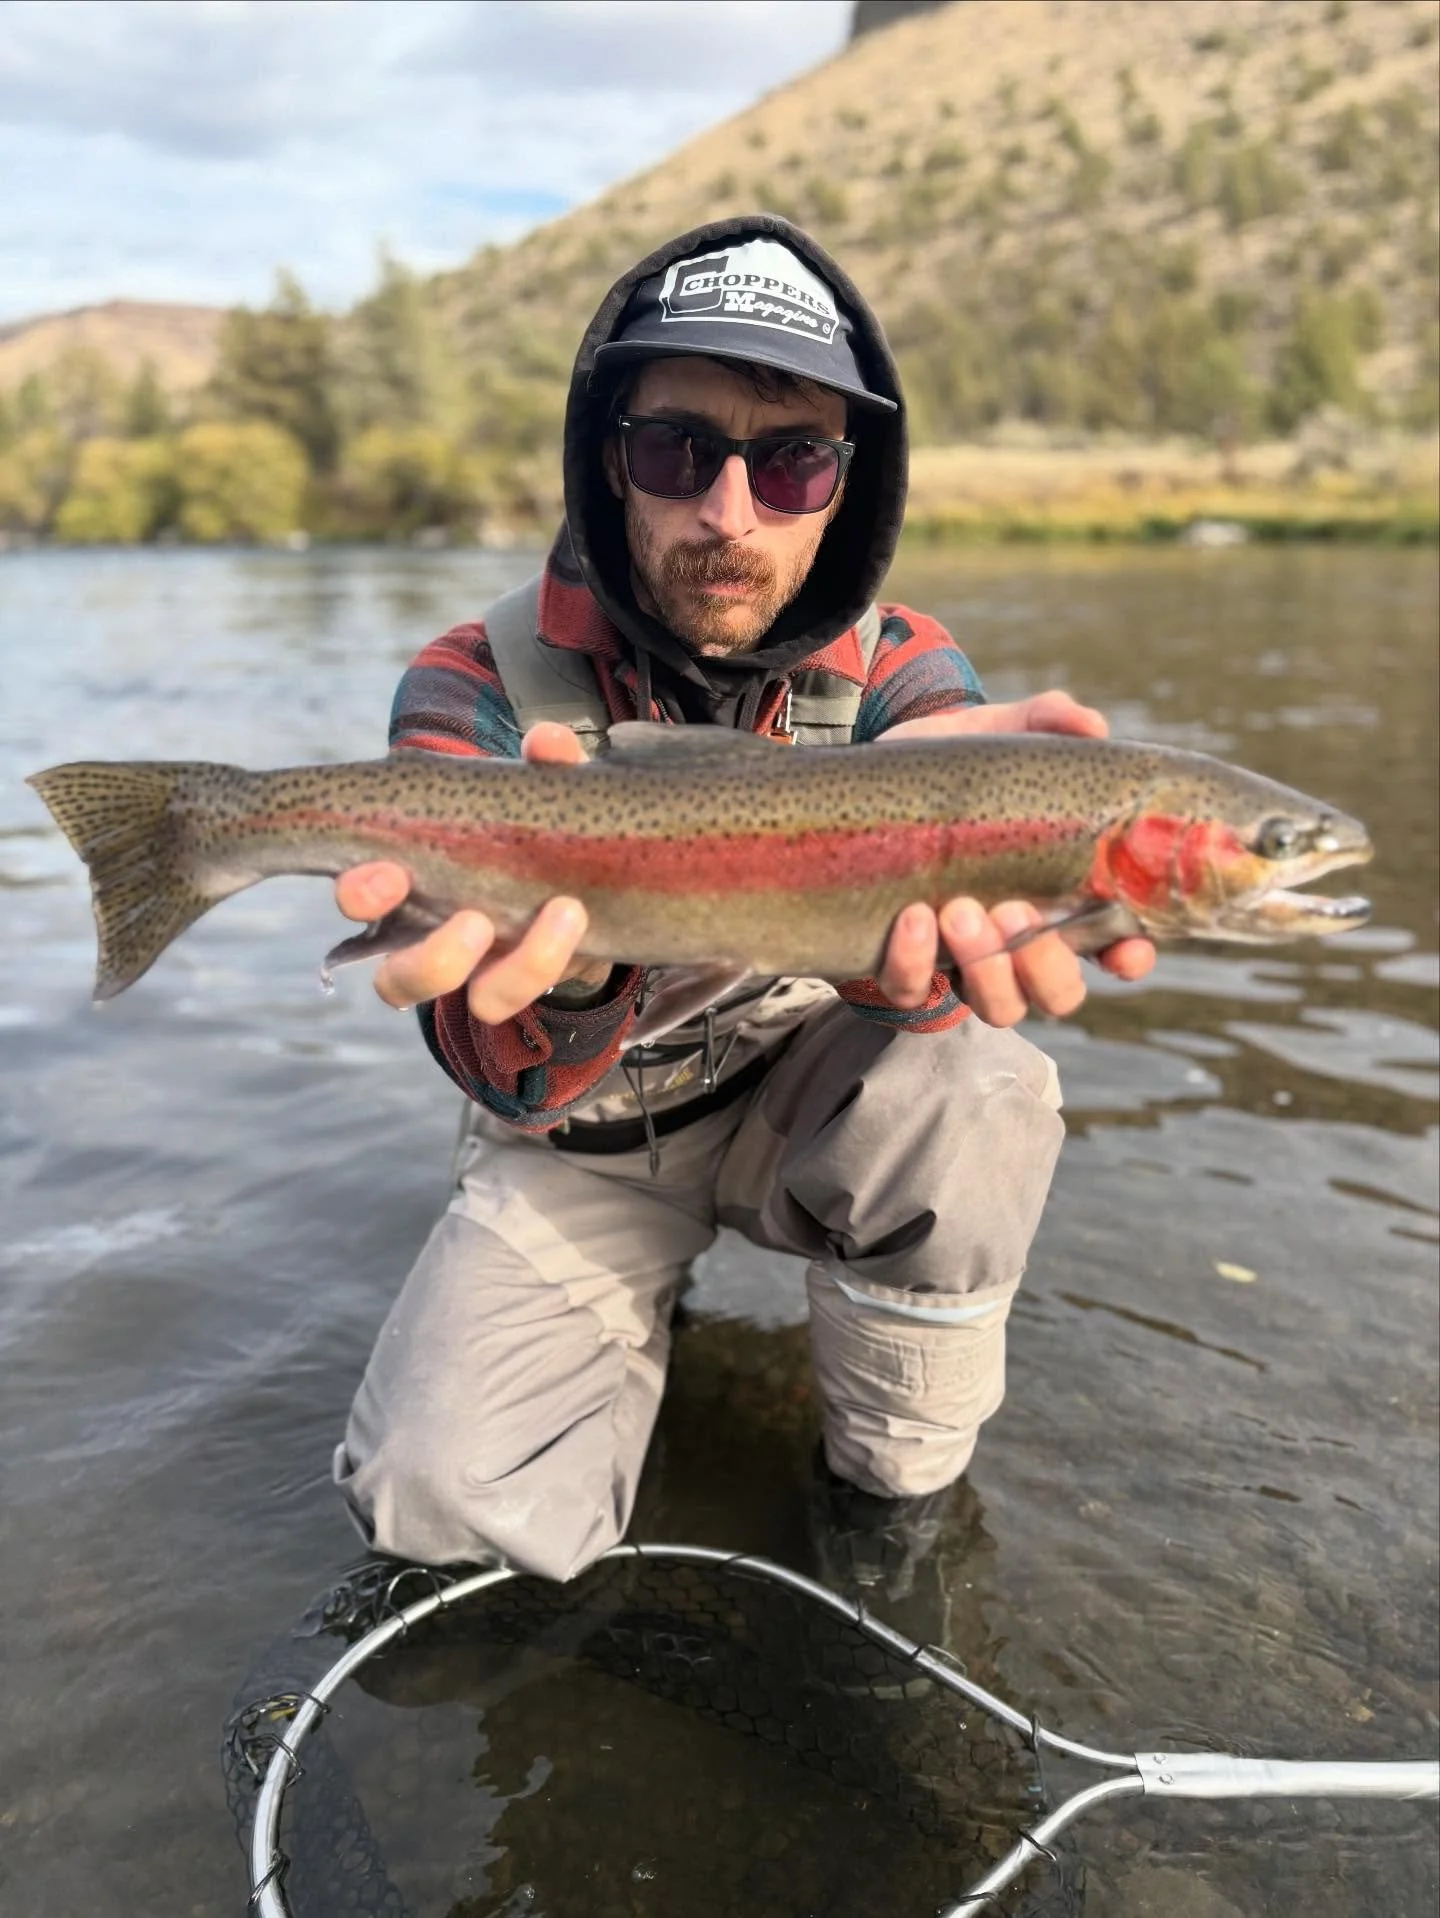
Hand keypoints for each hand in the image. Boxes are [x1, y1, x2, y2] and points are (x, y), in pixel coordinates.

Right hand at [333, 724, 609, 1022]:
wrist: (584, 888)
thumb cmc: (534, 832)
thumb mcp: (539, 794)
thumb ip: (545, 766)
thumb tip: (546, 742)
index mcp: (413, 882)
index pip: (360, 898)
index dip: (361, 894)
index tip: (387, 874)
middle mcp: (432, 942)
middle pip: (397, 980)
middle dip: (428, 958)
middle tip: (474, 922)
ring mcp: (475, 975)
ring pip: (463, 1003)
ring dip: (503, 970)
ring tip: (561, 912)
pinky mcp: (518, 985)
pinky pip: (511, 999)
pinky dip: (548, 960)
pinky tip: (578, 918)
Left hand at [875, 693, 1155, 1022]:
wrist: (873, 771)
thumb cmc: (956, 763)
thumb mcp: (998, 732)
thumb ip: (1047, 719)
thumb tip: (1090, 726)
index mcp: (1060, 895)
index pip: (1116, 946)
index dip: (1130, 955)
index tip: (1128, 945)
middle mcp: (1016, 941)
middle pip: (1058, 994)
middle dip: (1044, 966)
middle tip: (1013, 911)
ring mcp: (962, 960)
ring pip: (998, 1007)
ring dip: (987, 972)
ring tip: (960, 910)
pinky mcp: (901, 963)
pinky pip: (912, 992)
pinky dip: (915, 965)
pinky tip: (913, 917)